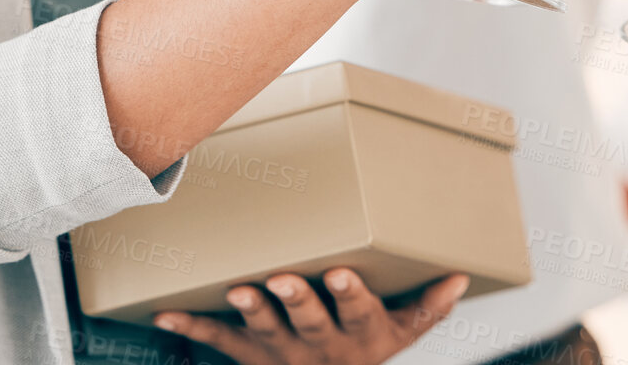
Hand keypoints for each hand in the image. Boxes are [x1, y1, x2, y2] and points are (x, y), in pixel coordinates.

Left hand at [155, 270, 467, 363]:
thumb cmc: (367, 352)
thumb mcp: (402, 333)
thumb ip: (430, 307)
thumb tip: (461, 277)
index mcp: (360, 335)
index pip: (358, 312)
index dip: (348, 294)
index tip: (338, 272)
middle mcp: (321, 346)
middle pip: (309, 322)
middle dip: (295, 300)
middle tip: (283, 278)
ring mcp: (282, 353)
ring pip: (266, 331)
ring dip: (250, 311)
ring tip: (239, 288)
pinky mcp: (250, 356)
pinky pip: (220, 342)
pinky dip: (193, 327)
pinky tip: (166, 313)